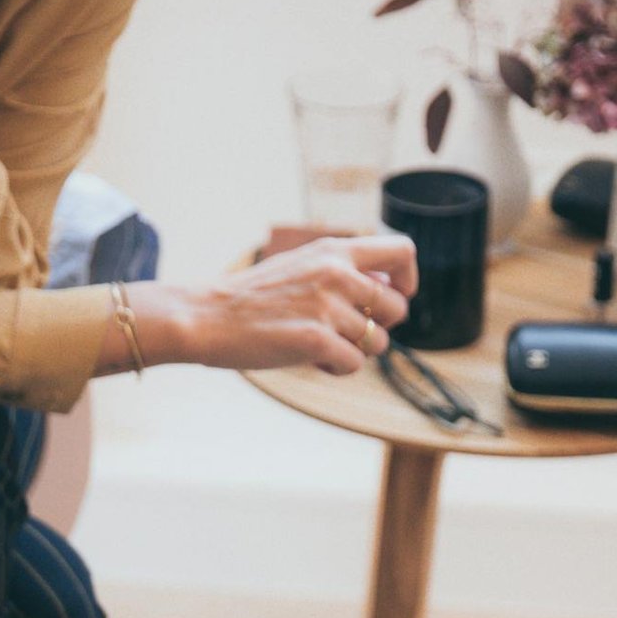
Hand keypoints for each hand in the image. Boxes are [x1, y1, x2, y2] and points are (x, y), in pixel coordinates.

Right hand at [161, 236, 417, 376]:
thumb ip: (344, 272)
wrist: (208, 316)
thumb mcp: (302, 265)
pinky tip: (308, 357)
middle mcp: (337, 273)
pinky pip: (353, 364)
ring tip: (319, 344)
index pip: (402, 251)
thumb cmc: (254, 297)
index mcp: (335, 250)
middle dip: (379, 328)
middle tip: (346, 332)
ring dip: (353, 351)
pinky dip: (336, 368)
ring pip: (377, 343)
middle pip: (397, 309)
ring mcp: (328, 306)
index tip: (395, 296)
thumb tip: (387, 289)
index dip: (408, 280)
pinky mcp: (317, 340)